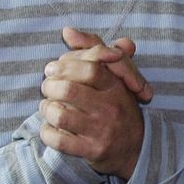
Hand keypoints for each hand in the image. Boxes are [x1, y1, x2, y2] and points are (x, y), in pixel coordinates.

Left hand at [38, 27, 152, 177]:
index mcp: (116, 88)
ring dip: (46, 109)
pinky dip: (47, 133)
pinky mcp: (92, 152)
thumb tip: (68, 31)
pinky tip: (49, 128)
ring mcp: (101, 131)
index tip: (53, 69)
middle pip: (69, 90)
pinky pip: (59, 141)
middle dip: (49, 86)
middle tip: (47, 87)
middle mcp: (110, 109)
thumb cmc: (119, 108)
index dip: (65, 65)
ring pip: (60, 115)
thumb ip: (94, 50)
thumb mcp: (115, 77)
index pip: (90, 68)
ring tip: (47, 107)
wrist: (137, 149)